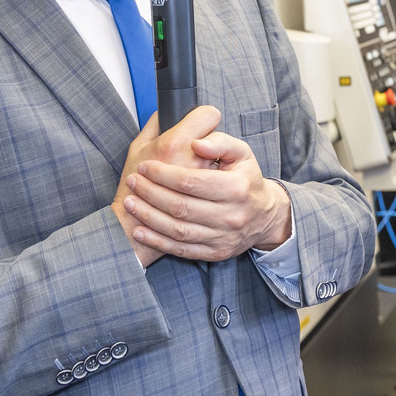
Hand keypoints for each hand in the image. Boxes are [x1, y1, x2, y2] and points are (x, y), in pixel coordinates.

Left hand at [119, 105, 293, 263]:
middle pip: (181, 206)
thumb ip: (220, 142)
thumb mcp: (242, 153)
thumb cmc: (246, 180)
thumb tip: (197, 142)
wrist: (264, 216)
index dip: (163, 174)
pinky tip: (140, 230)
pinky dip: (157, 241)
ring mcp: (222, 237)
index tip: (146, 166)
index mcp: (237, 188)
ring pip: (177, 230)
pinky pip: (181, 249)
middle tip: (133, 181)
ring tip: (130, 202)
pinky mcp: (215, 253)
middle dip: (151, 193)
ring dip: (148, 217)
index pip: (191, 181)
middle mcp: (231, 215)